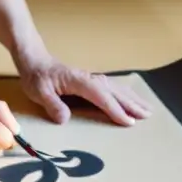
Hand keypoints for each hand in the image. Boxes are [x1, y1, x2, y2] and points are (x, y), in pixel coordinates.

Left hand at [20, 61, 151, 126]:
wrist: (34, 61)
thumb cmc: (36, 76)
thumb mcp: (38, 91)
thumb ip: (52, 104)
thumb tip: (65, 119)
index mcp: (78, 81)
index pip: (100, 96)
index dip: (115, 109)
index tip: (128, 121)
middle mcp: (89, 78)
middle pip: (114, 91)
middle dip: (131, 104)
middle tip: (148, 116)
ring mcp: (91, 78)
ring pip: (116, 88)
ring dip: (132, 98)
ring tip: (148, 109)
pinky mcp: (90, 81)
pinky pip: (112, 88)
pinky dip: (125, 94)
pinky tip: (132, 99)